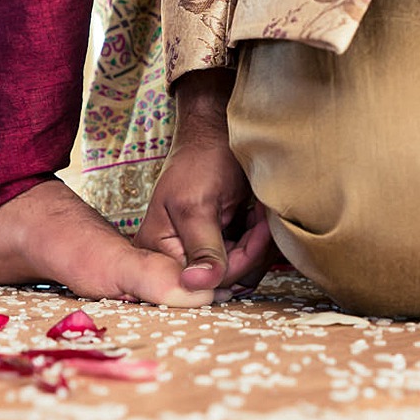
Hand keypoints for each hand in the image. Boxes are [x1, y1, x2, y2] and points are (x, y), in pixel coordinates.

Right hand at [134, 69, 276, 293]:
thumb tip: (198, 286)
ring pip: (240, 273)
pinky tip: (258, 218)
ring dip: (258, 246)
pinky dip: (259, 242)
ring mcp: (199, 252)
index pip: (202, 281)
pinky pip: (246, 261)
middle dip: (250, 249)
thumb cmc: (201, 159)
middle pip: (224, 280)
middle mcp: (175, 256)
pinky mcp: (220, 246)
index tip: (257, 230)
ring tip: (259, 213)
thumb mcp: (198, 205)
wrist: (217, 133)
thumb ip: (202, 248)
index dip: (236, 261)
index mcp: (158, 249)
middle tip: (261, 217)